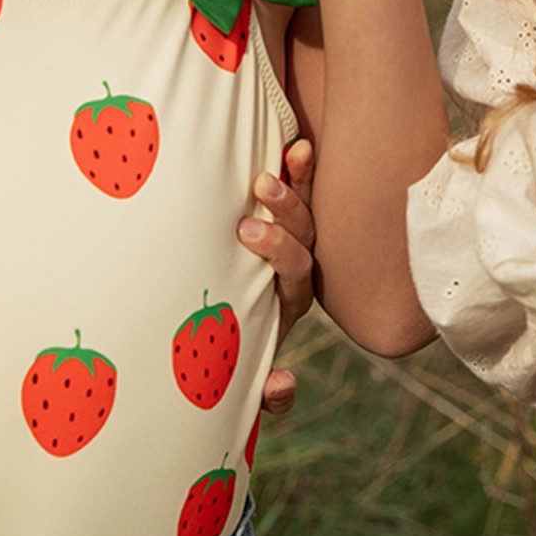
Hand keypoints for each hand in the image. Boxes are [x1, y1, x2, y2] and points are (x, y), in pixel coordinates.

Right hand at [239, 139, 315, 411]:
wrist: (235, 354)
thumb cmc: (228, 360)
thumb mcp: (242, 380)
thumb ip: (262, 391)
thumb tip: (283, 385)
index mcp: (286, 302)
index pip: (295, 274)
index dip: (281, 251)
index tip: (248, 232)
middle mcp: (295, 273)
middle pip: (305, 238)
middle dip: (287, 211)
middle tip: (260, 188)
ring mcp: (291, 249)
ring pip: (306, 214)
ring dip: (300, 184)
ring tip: (294, 152)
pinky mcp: (282, 224)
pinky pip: (301, 193)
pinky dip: (302, 172)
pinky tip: (300, 144)